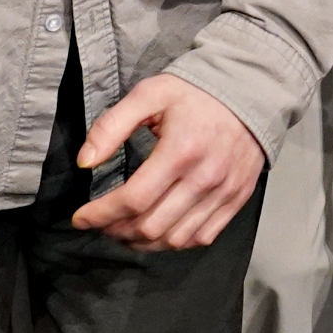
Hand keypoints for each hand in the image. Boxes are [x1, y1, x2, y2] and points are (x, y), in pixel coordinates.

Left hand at [69, 73, 263, 250]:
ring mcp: (224, 192)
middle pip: (151, 226)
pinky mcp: (237, 199)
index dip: (101, 214)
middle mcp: (204, 177)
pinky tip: (158, 230)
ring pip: (174, 239)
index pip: (133, 200)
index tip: (80, 217)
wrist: (252, 89)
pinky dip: (174, 242)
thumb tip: (85, 162)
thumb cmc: (195, 92)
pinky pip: (201, 237)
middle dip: (116, 231)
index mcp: (180, 150)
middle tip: (101, 223)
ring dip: (141, 242)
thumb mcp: (149, 94)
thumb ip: (112, 126)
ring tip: (124, 230)